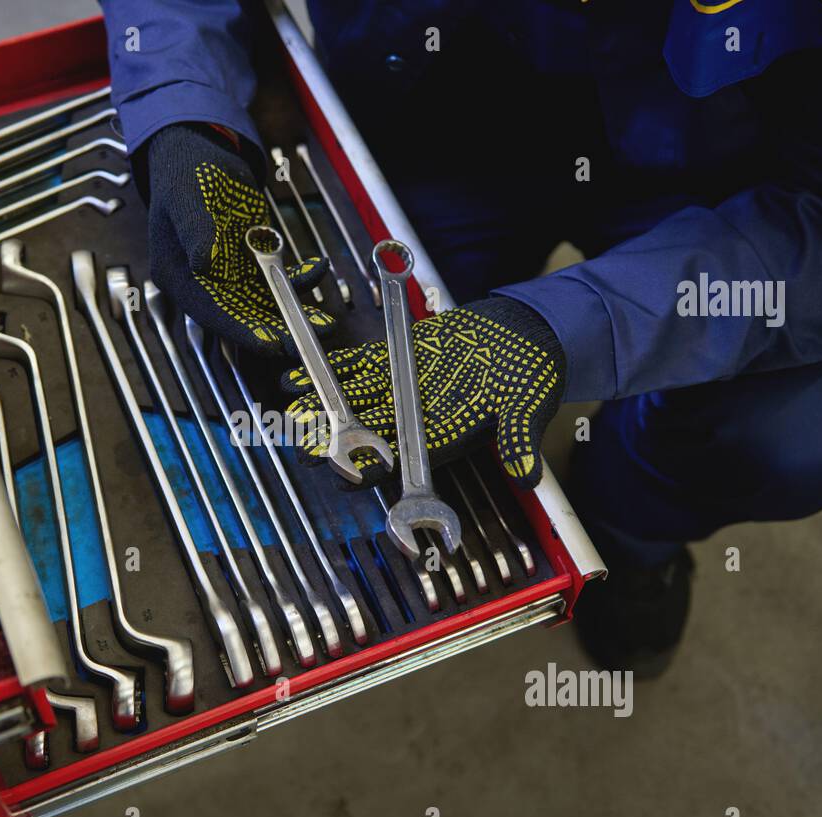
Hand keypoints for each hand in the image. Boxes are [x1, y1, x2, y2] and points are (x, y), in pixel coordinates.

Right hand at [145, 124, 337, 353]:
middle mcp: (204, 284)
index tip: (271, 344)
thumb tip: (202, 265)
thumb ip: (195, 231)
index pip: (212, 314)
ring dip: (293, 313)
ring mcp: (229, 276)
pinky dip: (299, 280)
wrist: (201, 152)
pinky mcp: (249, 264)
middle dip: (276, 332)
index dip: (243, 332)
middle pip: (241, 318)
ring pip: (264, 306)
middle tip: (308, 340)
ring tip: (324, 321)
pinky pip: (277, 280)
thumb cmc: (187, 172)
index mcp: (179, 276)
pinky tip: (318, 268)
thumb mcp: (187, 197)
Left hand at [282, 297, 565, 487]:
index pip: (402, 460)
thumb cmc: (530, 374)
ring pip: (356, 402)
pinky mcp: (399, 357)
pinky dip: (333, 369)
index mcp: (444, 436)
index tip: (345, 474)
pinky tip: (302, 371)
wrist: (526, 334)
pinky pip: (359, 366)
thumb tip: (527, 476)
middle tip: (301, 447)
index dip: (373, 469)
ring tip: (291, 411)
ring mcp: (404, 388)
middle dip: (334, 443)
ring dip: (324, 407)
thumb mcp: (530, 406)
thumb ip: (521, 440)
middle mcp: (417, 418)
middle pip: (368, 435)